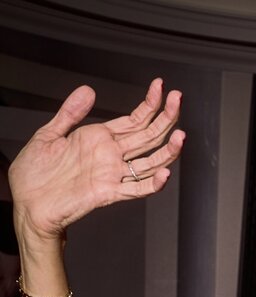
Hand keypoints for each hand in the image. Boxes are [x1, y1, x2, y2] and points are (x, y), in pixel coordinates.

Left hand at [10, 78, 183, 241]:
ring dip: (167, 151)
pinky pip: (136, 190)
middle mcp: (110, 156)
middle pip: (148, 137)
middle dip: (165, 118)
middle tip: (178, 99)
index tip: (161, 87)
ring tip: (181, 136)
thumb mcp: (49, 133)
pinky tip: (165, 173)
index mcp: (98, 139)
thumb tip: (88, 91)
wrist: (26, 202)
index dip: (150, 103)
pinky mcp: (108, 193)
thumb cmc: (34, 173)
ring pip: (149, 162)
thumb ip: (70, 113)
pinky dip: (152, 184)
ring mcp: (111, 175)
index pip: (134, 120)